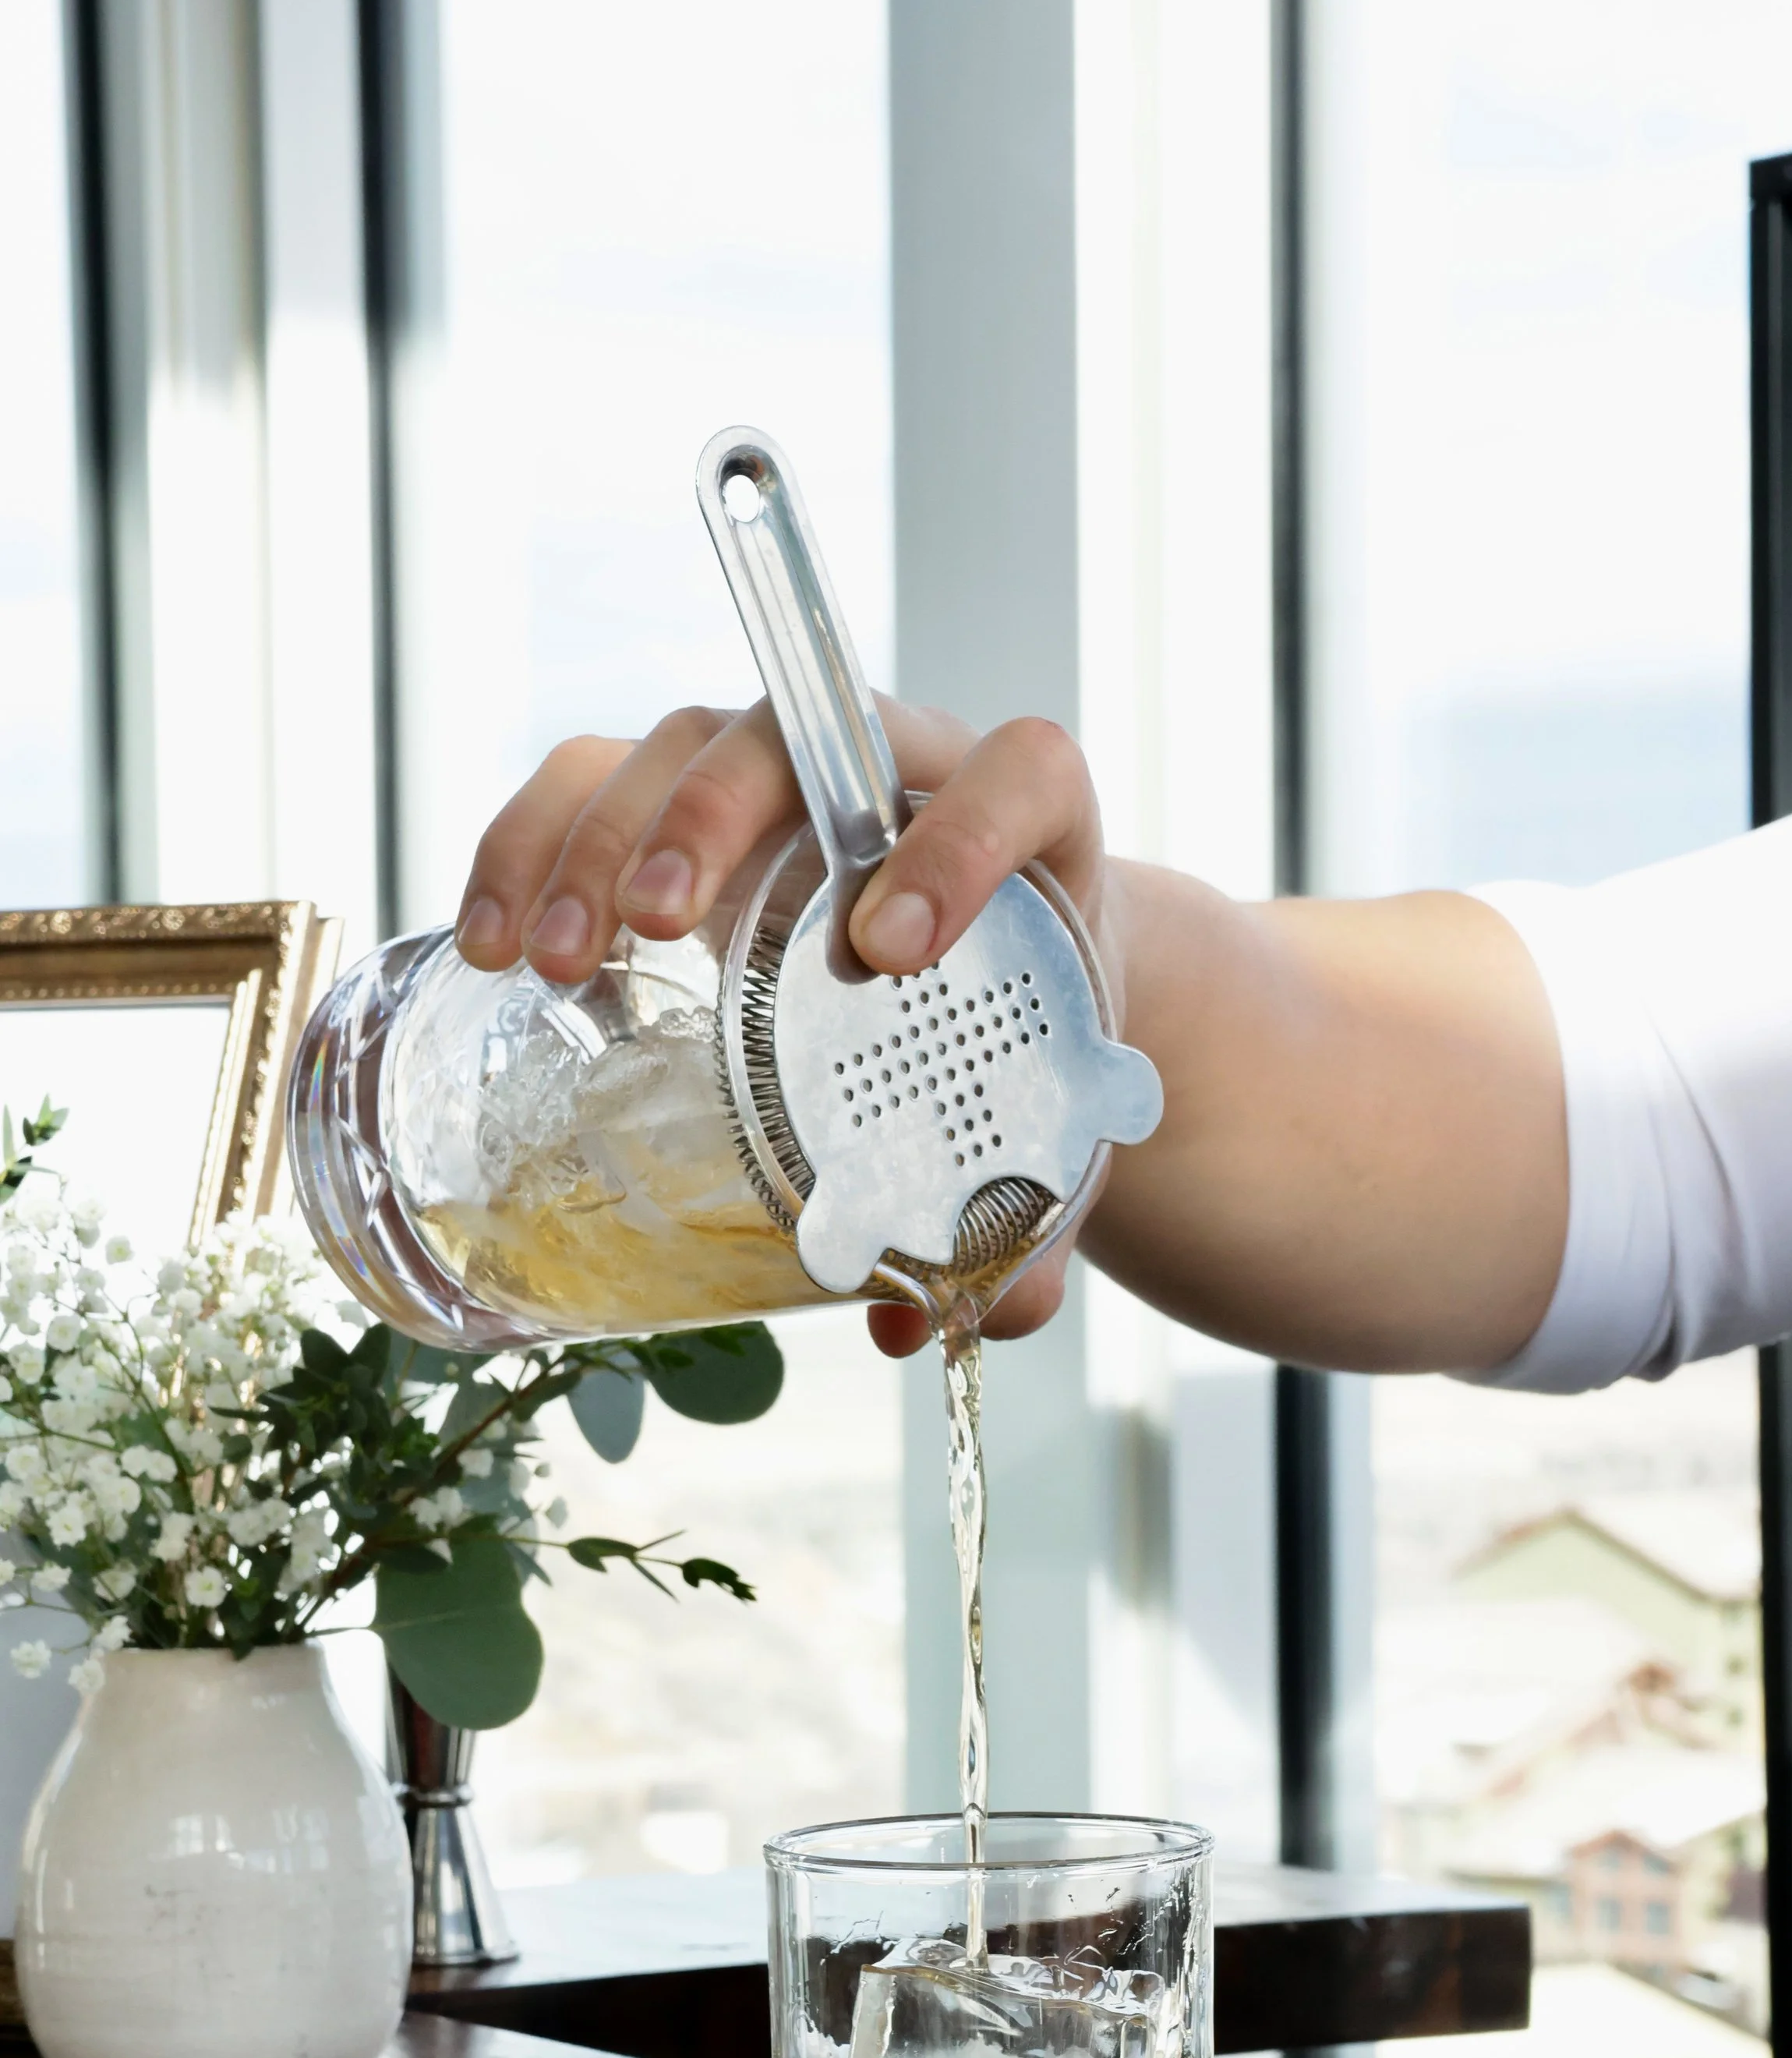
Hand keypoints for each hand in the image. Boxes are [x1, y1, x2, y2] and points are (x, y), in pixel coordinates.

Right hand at [453, 698, 1115, 1351]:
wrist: (994, 976)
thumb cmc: (1020, 1036)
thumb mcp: (1038, 1115)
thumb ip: (1022, 1221)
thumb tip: (956, 1318)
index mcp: (1029, 827)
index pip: (1017, 778)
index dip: (964, 837)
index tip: (893, 945)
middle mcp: (896, 772)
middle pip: (799, 738)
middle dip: (715, 815)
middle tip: (661, 925)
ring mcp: (783, 780)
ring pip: (680, 748)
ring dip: (597, 838)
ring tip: (549, 959)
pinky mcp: (691, 807)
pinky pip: (593, 781)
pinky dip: (528, 846)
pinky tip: (487, 947)